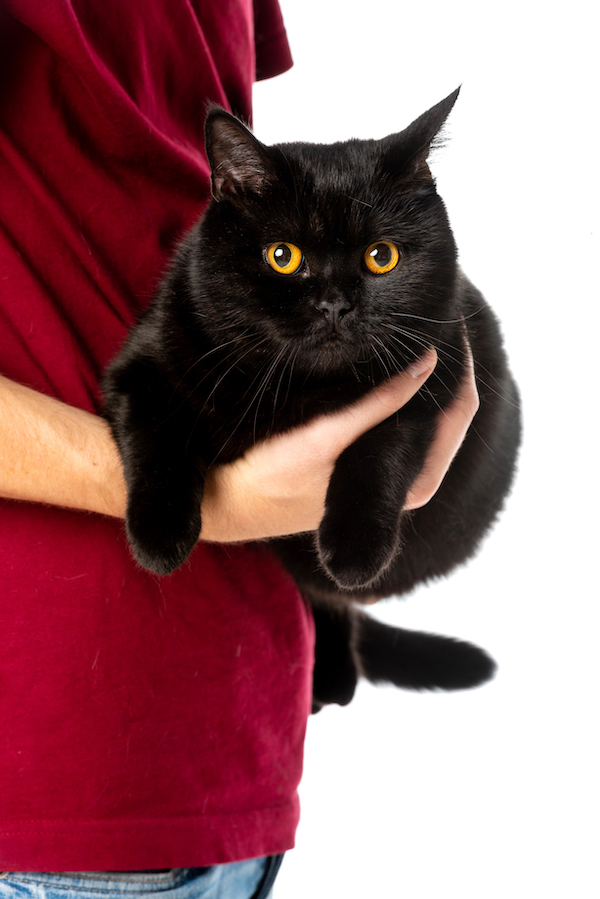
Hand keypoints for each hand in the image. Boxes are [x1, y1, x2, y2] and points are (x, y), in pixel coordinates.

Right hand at [200, 345, 478, 542]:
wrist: (235, 503)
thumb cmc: (275, 474)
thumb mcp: (326, 435)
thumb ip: (379, 404)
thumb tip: (430, 362)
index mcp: (415, 482)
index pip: (460, 413)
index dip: (461, 365)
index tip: (451, 322)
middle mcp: (411, 478)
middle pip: (449, 411)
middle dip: (447, 366)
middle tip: (438, 316)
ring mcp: (392, 469)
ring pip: (428, 413)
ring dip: (427, 375)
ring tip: (422, 329)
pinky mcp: (371, 459)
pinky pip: (404, 418)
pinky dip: (406, 387)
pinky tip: (396, 359)